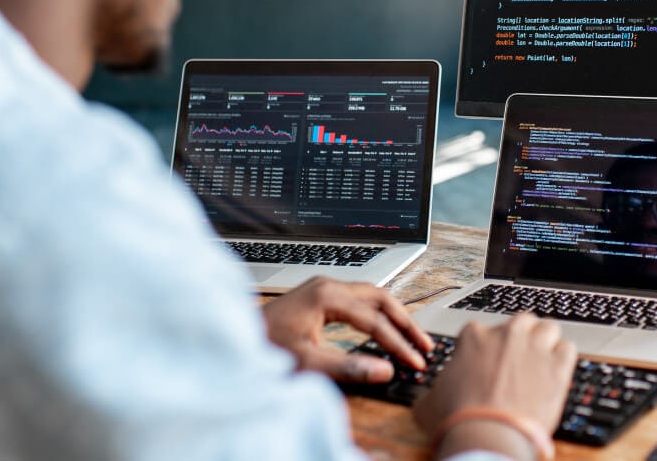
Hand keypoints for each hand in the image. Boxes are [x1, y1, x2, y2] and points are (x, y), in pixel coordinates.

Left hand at [261, 277, 432, 383]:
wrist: (232, 338)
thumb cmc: (263, 347)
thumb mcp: (307, 362)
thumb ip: (348, 367)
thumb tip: (384, 371)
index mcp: (327, 296)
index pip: (375, 320)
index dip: (399, 343)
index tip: (415, 362)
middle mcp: (327, 286)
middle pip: (381, 298)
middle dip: (405, 323)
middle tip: (424, 345)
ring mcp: (322, 288)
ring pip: (371, 296)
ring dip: (393, 316)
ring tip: (412, 337)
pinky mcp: (317, 297)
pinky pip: (358, 300)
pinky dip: (377, 314)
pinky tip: (383, 328)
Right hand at [413, 314, 576, 456]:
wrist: (486, 436)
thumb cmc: (457, 419)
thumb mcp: (429, 402)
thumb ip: (432, 390)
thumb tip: (427, 397)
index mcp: (474, 336)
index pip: (484, 330)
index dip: (488, 348)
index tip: (489, 363)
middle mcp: (506, 334)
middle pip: (521, 322)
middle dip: (521, 337)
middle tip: (519, 359)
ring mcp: (534, 347)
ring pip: (548, 328)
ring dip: (546, 341)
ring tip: (542, 361)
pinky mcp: (558, 365)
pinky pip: (568, 348)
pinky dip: (563, 358)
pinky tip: (557, 372)